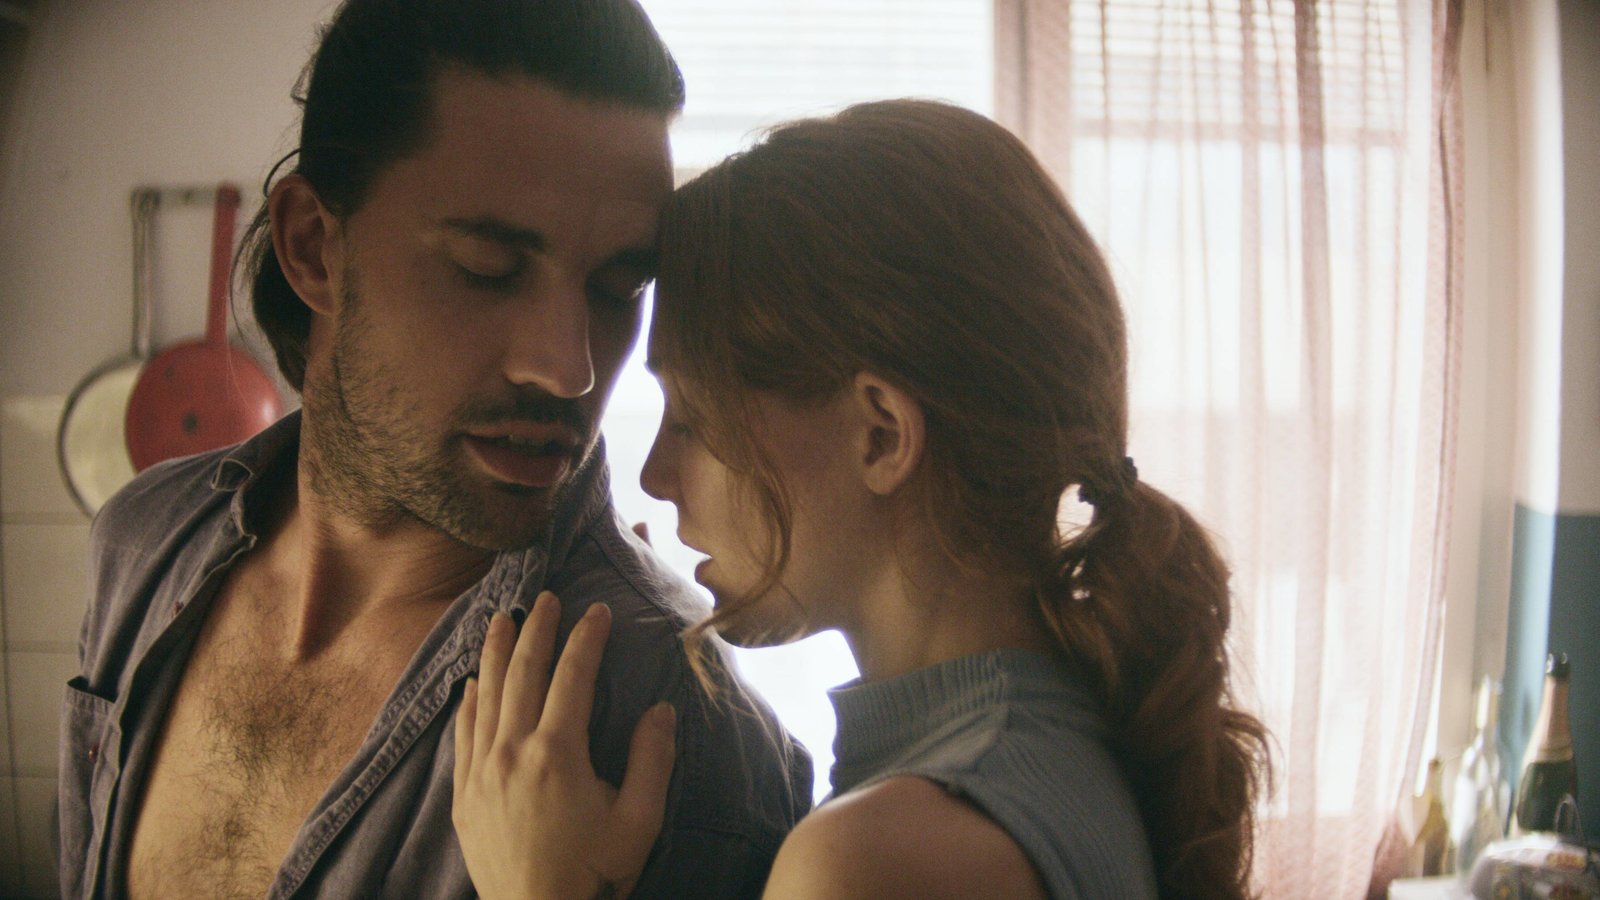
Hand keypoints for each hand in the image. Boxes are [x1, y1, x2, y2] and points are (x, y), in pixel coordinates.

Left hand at [453, 591, 675, 899]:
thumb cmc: (594, 874)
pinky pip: (463, 735)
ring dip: (495, 653)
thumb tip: (661, 709)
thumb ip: (652, 760)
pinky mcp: (465, 796)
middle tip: (546, 597)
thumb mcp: (638, 820)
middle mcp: (512, 753)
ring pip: (486, 697)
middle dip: (536, 630)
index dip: (586, 639)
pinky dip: (468, 703)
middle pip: (522, 674)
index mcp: (557, 754)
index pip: (572, 678)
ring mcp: (482, 773)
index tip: (598, 610)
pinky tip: (471, 684)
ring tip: (501, 619)